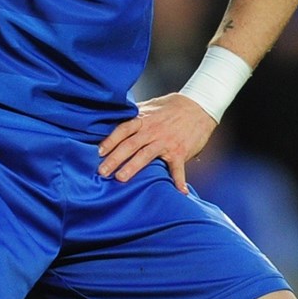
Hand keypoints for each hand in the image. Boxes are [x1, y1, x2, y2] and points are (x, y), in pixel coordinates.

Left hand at [97, 93, 216, 192]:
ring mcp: (166, 142)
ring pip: (146, 156)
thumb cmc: (171, 107)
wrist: (198, 107)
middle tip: (102, 171)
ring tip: (120, 178)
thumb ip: (134, 116)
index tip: (99, 152)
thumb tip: (114, 121)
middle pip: (130, 145)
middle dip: (115, 159)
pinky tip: (179, 191)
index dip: (110, 141)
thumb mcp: (149, 107)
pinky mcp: (181, 151)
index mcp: (143, 120)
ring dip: (133, 167)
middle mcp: (152, 131)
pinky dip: (179, 180)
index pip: (123, 130)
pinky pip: (178, 168)